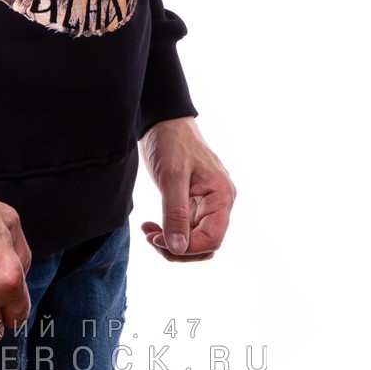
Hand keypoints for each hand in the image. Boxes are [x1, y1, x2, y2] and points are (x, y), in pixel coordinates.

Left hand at [139, 116, 235, 262]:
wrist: (163, 120)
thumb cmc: (172, 141)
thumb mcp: (172, 177)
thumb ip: (176, 214)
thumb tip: (178, 248)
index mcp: (221, 196)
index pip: (212, 239)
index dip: (187, 247)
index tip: (159, 239)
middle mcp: (218, 203)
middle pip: (204, 244)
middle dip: (178, 248)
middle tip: (150, 236)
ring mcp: (205, 204)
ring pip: (194, 240)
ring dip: (172, 243)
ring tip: (149, 231)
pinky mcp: (191, 203)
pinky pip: (185, 229)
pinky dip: (169, 233)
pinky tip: (151, 225)